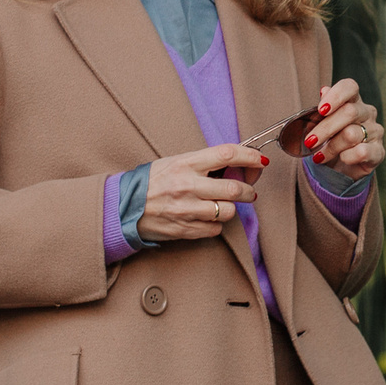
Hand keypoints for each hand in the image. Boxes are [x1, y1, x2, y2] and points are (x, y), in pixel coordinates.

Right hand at [139, 143, 267, 242]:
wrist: (125, 207)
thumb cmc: (152, 182)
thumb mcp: (175, 163)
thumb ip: (203, 163)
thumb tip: (236, 164)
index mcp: (186, 164)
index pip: (226, 155)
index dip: (249, 156)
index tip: (260, 160)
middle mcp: (188, 186)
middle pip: (234, 188)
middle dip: (247, 190)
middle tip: (248, 191)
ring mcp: (187, 210)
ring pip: (228, 211)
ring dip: (230, 209)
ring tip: (221, 205)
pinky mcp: (185, 229)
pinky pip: (215, 229)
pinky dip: (216, 224)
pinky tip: (206, 218)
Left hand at [287, 79, 384, 178]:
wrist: (341, 168)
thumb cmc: (331, 141)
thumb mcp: (322, 125)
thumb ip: (323, 109)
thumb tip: (324, 90)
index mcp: (353, 100)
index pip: (350, 87)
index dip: (336, 96)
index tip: (321, 110)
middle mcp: (367, 112)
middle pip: (349, 112)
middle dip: (325, 128)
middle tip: (309, 141)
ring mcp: (375, 131)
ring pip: (351, 134)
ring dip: (331, 147)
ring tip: (319, 156)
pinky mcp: (379, 151)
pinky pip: (362, 152)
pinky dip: (347, 157)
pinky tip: (341, 159)